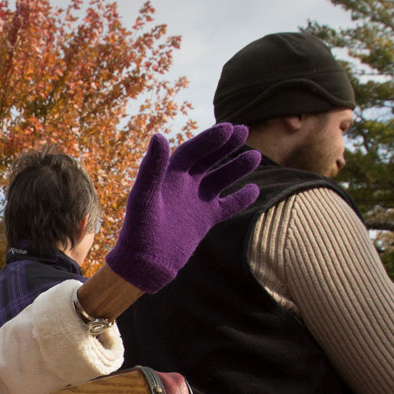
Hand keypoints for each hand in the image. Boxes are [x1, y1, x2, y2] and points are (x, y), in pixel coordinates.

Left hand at [101, 123, 263, 292]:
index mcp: (168, 176)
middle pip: (208, 159)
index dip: (209, 139)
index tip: (228, 128)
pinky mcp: (204, 220)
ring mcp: (195, 202)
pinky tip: (254, 189)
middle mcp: (183, 185)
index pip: (193, 151)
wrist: (144, 264)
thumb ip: (151, 169)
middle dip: (225, 146)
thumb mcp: (144, 198)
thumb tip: (158, 136)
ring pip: (220, 179)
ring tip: (254, 156)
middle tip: (244, 130)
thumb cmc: (139, 231)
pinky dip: (240, 198)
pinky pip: (226, 205)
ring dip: (236, 168)